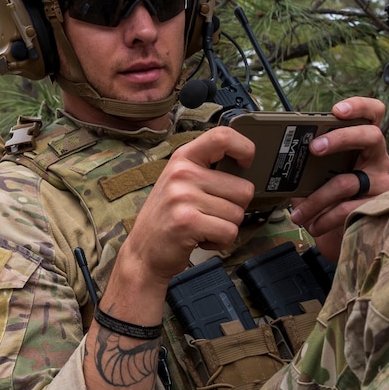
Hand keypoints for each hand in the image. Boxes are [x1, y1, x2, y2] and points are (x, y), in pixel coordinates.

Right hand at [110, 127, 256, 296]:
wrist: (142, 252)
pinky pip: (229, 232)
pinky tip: (201, 237)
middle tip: (211, 214)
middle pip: (243, 189)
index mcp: (183, 158)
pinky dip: (220, 241)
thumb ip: (207, 171)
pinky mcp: (187, 221)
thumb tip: (246, 167)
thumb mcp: (180, 184)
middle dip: (235, 208)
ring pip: (238, 214)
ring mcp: (183, 197)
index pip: (222, 136)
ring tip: (203, 226)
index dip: (244, 148)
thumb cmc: (167, 218)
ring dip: (226, 227)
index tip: (246, 164)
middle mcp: (182, 173)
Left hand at [289, 96, 388, 259]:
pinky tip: (313, 225)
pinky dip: (326, 218)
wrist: (341, 233)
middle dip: (340, 139)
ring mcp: (381, 182)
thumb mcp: (319, 173)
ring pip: (348, 182)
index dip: (359, 106)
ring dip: (316, 198)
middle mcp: (377, 158)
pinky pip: (349, 208)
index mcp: (363, 143)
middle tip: (314, 148)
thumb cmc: (328, 195)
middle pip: (370, 136)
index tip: (337, 109)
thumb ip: (310, 159)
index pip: (374, 113)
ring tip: (298, 212)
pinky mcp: (377, 206)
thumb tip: (281, 149)